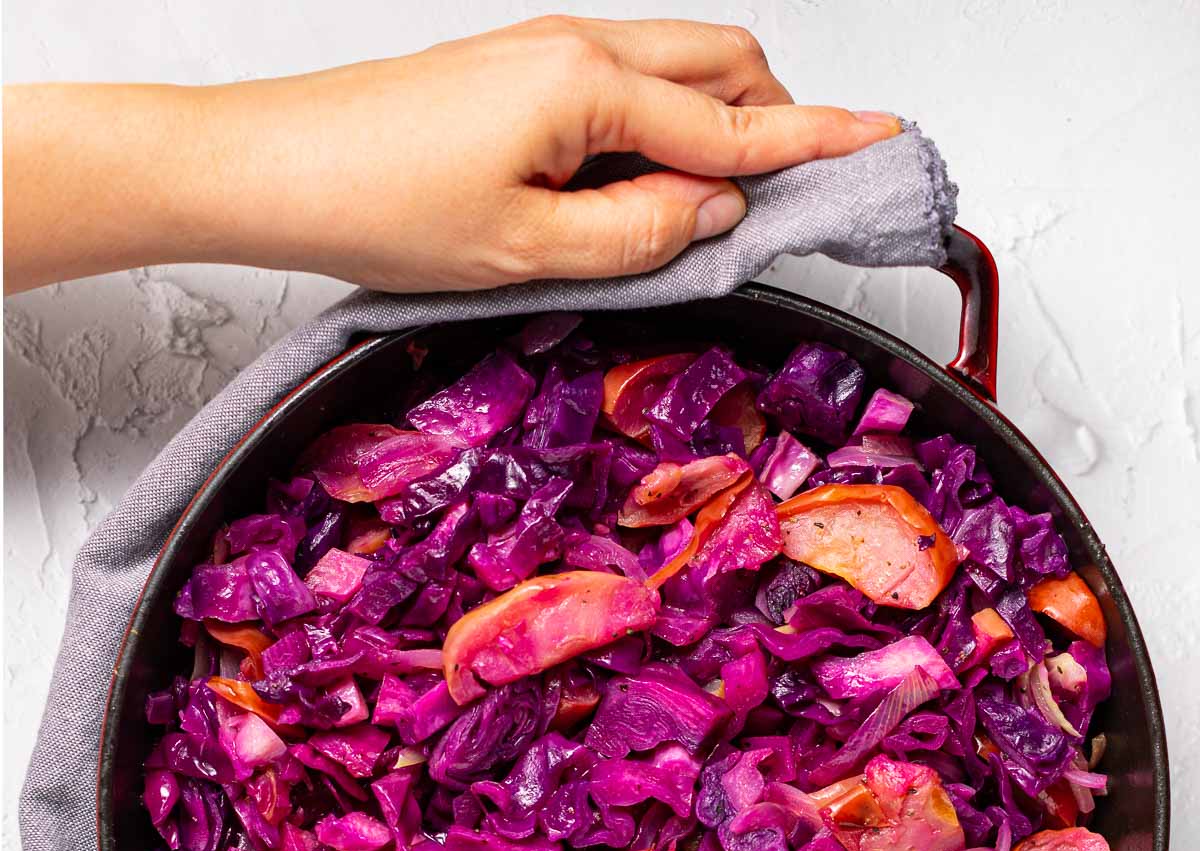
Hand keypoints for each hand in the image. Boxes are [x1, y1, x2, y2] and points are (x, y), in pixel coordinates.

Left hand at [3, 16, 898, 293]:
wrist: (275, 170)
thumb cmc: (377, 203)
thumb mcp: (525, 250)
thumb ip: (637, 233)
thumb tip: (714, 211)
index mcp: (588, 86)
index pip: (735, 118)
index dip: (817, 138)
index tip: (886, 141)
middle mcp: (576, 49)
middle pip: (722, 61)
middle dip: (772, 115)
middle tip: (779, 201)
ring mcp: (548, 55)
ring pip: (674, 70)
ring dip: (711, 127)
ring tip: (691, 218)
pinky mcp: (523, 77)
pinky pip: (624, 90)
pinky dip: (656, 135)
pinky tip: (631, 198)